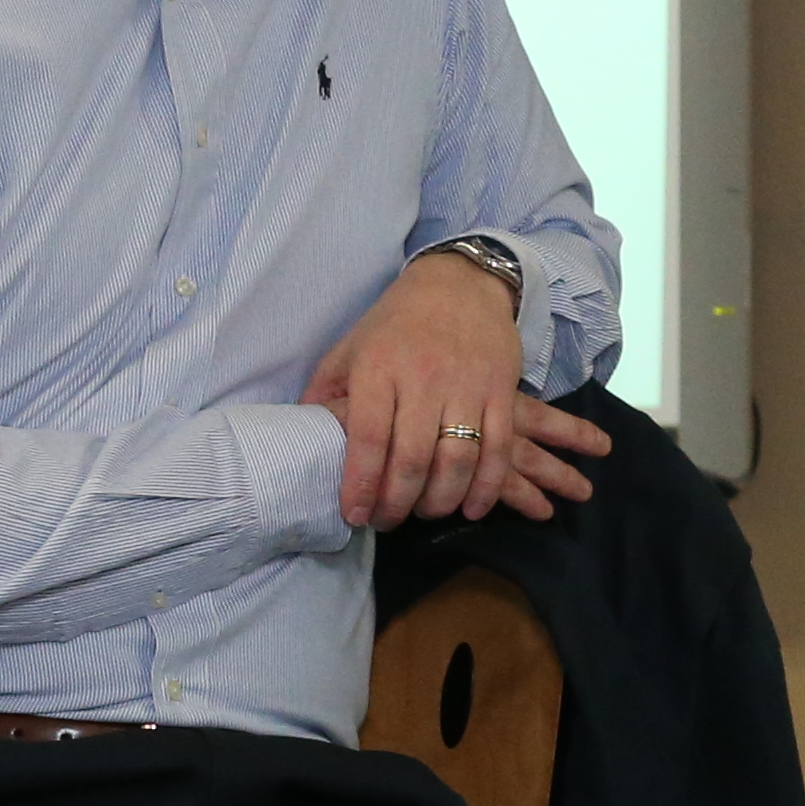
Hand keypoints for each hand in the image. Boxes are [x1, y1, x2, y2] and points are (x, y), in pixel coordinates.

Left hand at [304, 257, 610, 528]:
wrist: (459, 285)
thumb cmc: (396, 322)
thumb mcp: (350, 347)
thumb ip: (327, 393)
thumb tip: (303, 436)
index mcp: (378, 368)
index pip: (368, 437)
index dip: (361, 483)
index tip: (355, 515)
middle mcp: (423, 378)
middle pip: (413, 458)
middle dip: (398, 503)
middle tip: (388, 520)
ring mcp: (467, 385)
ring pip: (458, 460)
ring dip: (441, 500)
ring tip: (425, 513)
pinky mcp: (501, 391)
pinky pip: (499, 449)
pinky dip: (487, 487)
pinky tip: (472, 507)